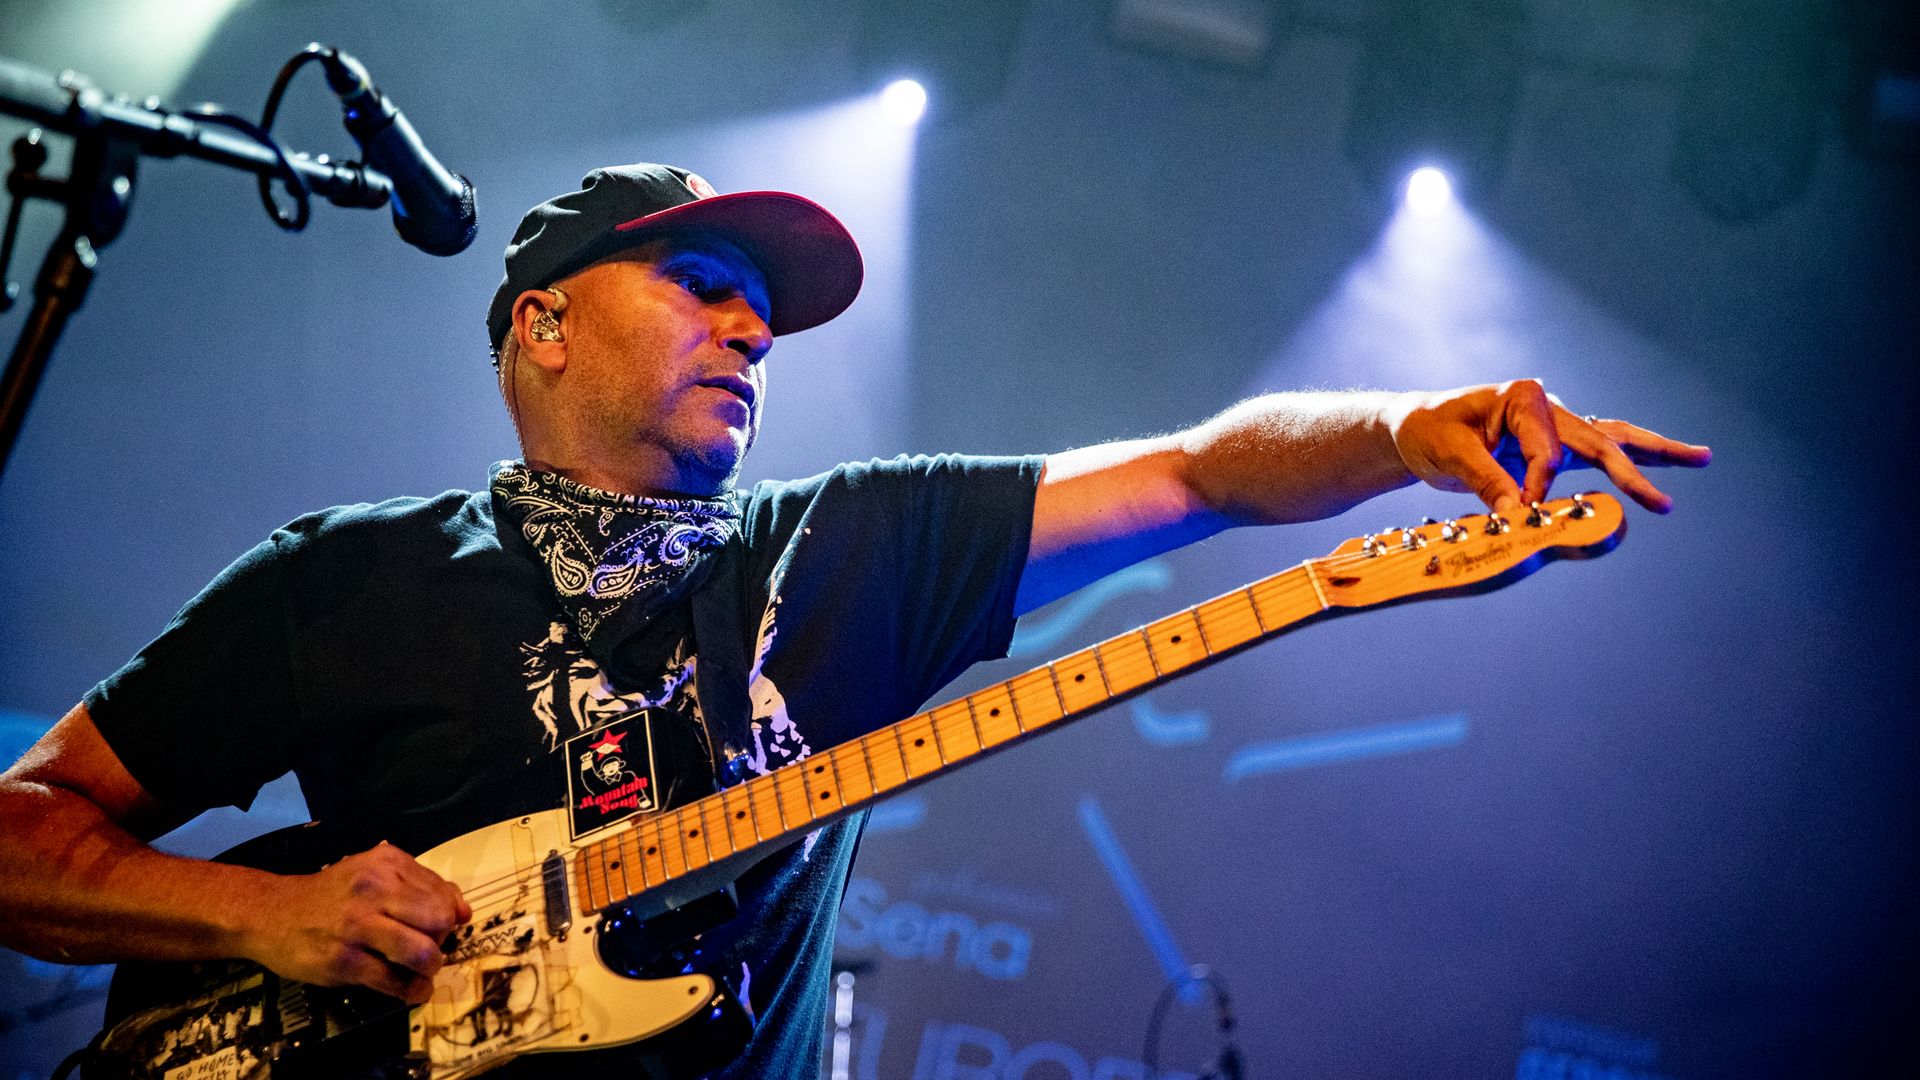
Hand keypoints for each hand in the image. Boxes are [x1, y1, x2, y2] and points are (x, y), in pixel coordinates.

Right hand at [245, 841, 469, 1003]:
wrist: (272, 914)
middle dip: (443, 941)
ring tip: (424, 972)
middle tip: (431, 949)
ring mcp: (357, 926)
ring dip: (431, 968)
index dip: (450, 916)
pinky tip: (412, 991)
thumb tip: (464, 911)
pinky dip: (411, 991)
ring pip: (421, 952)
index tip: (441, 929)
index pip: (443, 894)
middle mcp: (374, 890)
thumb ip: (422, 886)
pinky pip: (392, 981)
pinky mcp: (343, 961)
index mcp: (387, 864)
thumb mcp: (375, 874)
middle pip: (439, 921)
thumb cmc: (332, 895)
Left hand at [1385, 379, 1710, 514]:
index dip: (1539, 486)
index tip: (1521, 509)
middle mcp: (1547, 408)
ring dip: (1653, 455)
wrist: (1412, 430)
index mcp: (1524, 397)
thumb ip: (1488, 481)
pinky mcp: (1550, 448)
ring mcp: (1553, 427)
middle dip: (1638, 467)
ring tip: (1701, 457)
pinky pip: (1595, 456)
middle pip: (1603, 438)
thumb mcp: (1451, 455)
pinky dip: (1626, 464)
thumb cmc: (1427, 431)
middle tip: (1675, 489)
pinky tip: (1658, 471)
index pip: (1548, 451)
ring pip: (1611, 441)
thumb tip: (1520, 513)